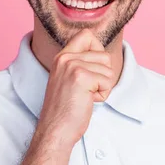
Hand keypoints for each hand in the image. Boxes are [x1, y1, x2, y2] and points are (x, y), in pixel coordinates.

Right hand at [34, 29, 113, 150]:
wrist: (55, 130)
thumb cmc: (65, 109)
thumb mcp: (67, 79)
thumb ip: (79, 64)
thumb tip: (103, 55)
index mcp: (62, 57)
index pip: (87, 35)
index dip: (98, 49)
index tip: (93, 68)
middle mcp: (65, 58)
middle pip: (104, 54)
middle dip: (103, 75)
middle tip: (87, 89)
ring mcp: (72, 66)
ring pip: (108, 69)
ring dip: (103, 86)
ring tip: (85, 96)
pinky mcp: (81, 77)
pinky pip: (107, 81)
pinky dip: (102, 95)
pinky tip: (87, 101)